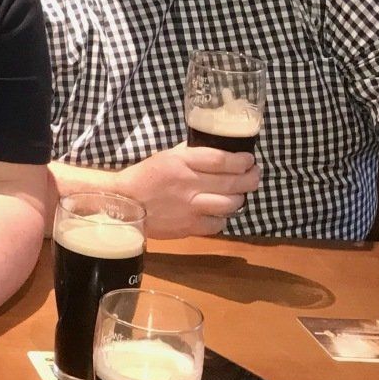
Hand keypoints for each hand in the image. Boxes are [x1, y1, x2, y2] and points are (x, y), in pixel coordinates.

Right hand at [116, 145, 261, 236]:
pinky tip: (220, 212)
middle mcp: (189, 184)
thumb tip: (215, 152)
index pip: (221, 160)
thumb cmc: (144, 176)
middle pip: (232, 182)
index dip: (241, 160)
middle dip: (250, 178)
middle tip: (255, 175)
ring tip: (240, 194)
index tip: (250, 160)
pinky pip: (218, 224)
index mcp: (181, 162)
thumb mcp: (165, 156)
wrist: (124, 204)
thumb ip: (190, 154)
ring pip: (230, 204)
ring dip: (240, 198)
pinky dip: (223, 218)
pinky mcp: (189, 227)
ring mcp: (190, 208)